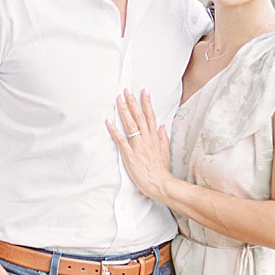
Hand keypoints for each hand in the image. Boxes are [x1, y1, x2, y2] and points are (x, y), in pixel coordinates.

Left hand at [106, 88, 173, 202]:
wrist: (160, 184)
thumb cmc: (161, 170)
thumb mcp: (165, 151)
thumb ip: (162, 137)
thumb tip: (162, 126)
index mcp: (154, 138)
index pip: (150, 116)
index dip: (147, 103)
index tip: (144, 91)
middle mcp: (146, 139)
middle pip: (139, 116)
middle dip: (133, 102)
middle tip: (127, 90)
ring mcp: (137, 146)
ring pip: (130, 125)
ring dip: (124, 111)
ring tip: (119, 99)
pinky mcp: (129, 155)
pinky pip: (121, 140)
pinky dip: (114, 130)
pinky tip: (109, 121)